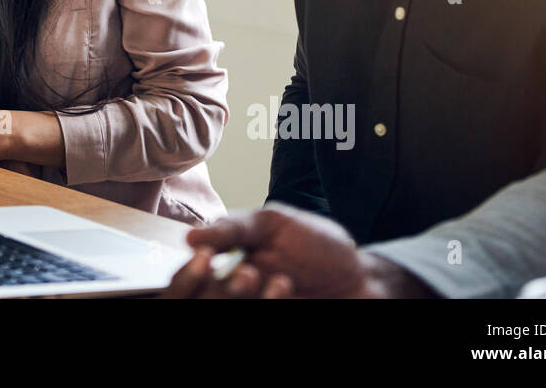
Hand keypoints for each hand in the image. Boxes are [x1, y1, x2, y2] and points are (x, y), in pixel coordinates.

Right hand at [164, 203, 414, 298]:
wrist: (360, 278)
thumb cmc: (316, 245)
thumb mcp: (273, 224)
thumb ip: (233, 228)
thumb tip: (189, 236)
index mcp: (223, 264)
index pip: (184, 280)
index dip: (186, 274)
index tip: (203, 255)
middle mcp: (230, 294)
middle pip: (199, 301)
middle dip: (218, 287)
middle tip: (249, 271)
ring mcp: (250, 309)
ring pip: (221, 311)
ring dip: (240, 296)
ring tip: (275, 278)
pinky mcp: (269, 321)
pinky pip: (253, 318)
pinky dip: (269, 302)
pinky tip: (287, 288)